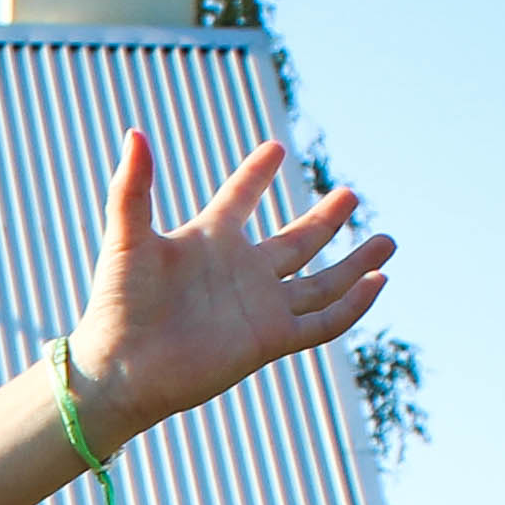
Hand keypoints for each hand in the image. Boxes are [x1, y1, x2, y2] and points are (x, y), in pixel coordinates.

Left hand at [69, 128, 392, 433]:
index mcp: (207, 241)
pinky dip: (353, 304)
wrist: (119, 372)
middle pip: (295, 240)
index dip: (256, 174)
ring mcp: (258, 306)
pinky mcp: (269, 340)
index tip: (273, 149)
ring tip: (388, 240)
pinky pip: (322, 322)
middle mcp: (239, 272)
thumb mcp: (127, 239)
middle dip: (325, 218)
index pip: (239, 199)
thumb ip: (133, 188)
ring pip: (320, 282)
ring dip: (354, 262)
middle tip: (350, 194)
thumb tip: (134, 133)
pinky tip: (378, 281)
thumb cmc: (116, 307)